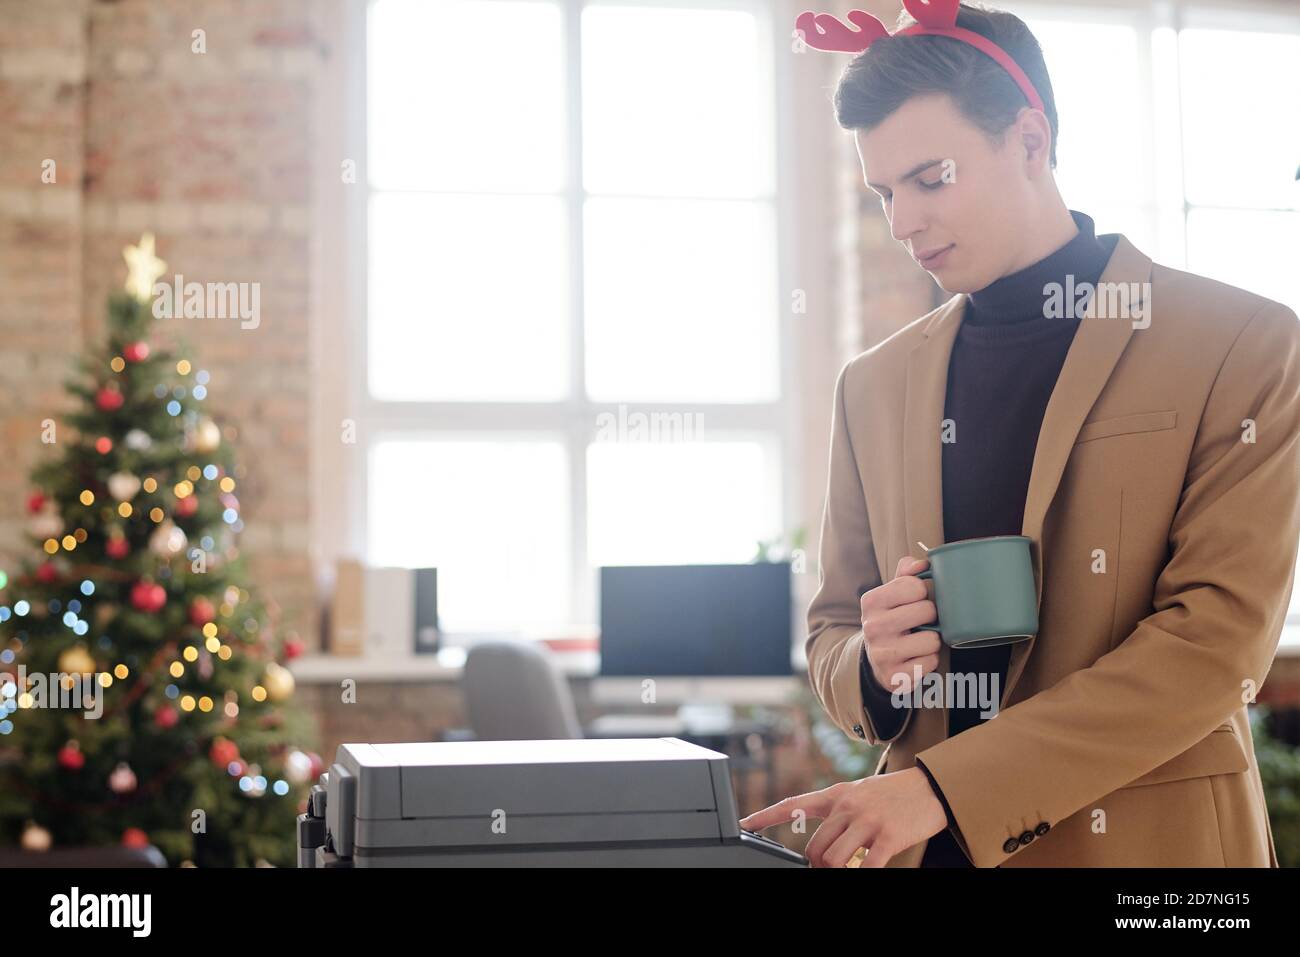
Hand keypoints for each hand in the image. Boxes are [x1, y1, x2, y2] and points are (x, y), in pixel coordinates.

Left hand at [739, 767, 948, 867]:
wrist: (930, 787)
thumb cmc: (893, 794)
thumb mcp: (860, 793)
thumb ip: (838, 811)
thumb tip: (820, 838)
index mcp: (837, 794)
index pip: (794, 804)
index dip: (766, 816)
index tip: (744, 824)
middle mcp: (847, 806)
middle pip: (815, 847)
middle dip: (817, 864)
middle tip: (829, 868)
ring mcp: (867, 821)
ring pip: (833, 859)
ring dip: (837, 871)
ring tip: (848, 869)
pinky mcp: (887, 836)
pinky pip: (865, 867)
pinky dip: (860, 875)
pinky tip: (864, 872)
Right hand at [863, 555, 941, 693]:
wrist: (873, 660)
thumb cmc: (890, 620)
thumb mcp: (890, 595)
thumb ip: (906, 574)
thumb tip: (923, 563)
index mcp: (872, 601)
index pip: (915, 586)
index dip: (923, 592)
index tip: (916, 600)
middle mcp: (872, 627)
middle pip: (927, 610)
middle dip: (932, 616)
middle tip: (921, 622)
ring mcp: (882, 653)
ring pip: (932, 639)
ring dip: (932, 640)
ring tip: (918, 641)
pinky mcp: (893, 677)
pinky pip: (930, 662)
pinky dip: (928, 660)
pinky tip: (916, 658)